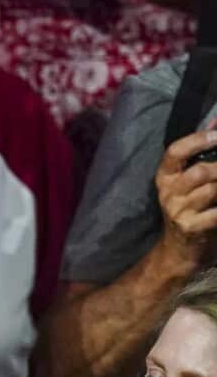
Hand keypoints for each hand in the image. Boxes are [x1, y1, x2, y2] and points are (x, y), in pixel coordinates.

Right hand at [155, 124, 216, 269]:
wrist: (179, 252)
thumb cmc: (190, 211)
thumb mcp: (190, 184)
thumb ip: (201, 154)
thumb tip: (216, 124)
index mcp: (165, 176)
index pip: (175, 151)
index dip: (196, 140)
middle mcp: (168, 192)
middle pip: (201, 171)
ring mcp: (178, 210)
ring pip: (212, 190)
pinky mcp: (191, 228)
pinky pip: (216, 213)